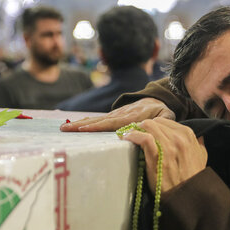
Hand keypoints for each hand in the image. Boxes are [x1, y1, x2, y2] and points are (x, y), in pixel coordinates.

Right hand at [60, 98, 174, 131]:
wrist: (158, 99)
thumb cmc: (163, 111)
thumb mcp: (166, 116)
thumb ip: (162, 122)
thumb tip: (150, 127)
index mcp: (132, 116)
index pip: (113, 123)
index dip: (98, 127)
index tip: (83, 130)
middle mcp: (121, 114)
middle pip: (99, 121)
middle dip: (81, 125)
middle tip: (64, 129)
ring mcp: (116, 114)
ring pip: (96, 120)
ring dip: (80, 124)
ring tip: (63, 128)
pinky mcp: (114, 116)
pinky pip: (99, 121)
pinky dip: (86, 123)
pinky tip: (74, 127)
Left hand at [120, 118, 207, 194]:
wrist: (187, 195)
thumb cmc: (192, 177)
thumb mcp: (201, 157)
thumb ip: (199, 144)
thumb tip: (199, 137)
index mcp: (188, 134)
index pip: (165, 121)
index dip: (154, 126)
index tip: (147, 132)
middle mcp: (178, 137)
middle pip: (154, 122)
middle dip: (144, 127)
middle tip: (136, 135)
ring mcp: (167, 146)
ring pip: (147, 126)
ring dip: (136, 130)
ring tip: (130, 136)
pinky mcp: (156, 155)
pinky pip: (143, 138)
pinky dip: (133, 136)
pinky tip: (127, 139)